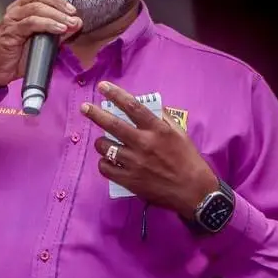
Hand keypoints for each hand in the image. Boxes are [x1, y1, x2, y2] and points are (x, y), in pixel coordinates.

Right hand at [0, 0, 82, 90]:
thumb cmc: (16, 55)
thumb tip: (77, 22)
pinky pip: (32, 22)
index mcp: (22, 7)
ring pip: (36, 6)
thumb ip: (59, 31)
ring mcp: (12, 19)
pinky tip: (60, 29)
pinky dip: (49, 24)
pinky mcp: (11, 32)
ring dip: (57, 13)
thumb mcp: (43, 41)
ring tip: (69, 22)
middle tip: (72, 10)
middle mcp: (16, 9)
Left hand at [81, 82, 217, 219]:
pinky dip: (104, 163)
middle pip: (113, 124)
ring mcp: (134, 162)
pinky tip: (108, 161)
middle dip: (95, 114)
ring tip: (103, 142)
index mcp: (157, 129)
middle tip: (84, 108)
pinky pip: (106, 168)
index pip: (132, 106)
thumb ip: (164, 119)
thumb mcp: (180, 134)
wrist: (193, 191)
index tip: (103, 86)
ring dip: (100, 143)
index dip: (115, 94)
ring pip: (105, 147)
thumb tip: (151, 107)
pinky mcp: (129, 180)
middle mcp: (143, 143)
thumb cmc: (188, 160)